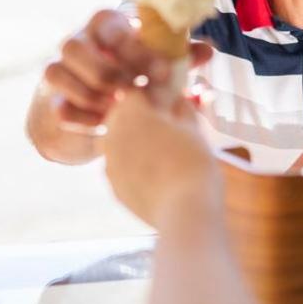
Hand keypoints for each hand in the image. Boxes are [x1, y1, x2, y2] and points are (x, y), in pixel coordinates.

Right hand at [41, 10, 211, 130]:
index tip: (162, 72)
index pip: (109, 24)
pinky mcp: (51, 98)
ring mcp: (58, 68)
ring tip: (119, 110)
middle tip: (133, 93)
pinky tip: (103, 126)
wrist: (94, 111)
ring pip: (60, 73)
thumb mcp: (156, 66)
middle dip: (108, 73)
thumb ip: (180, 57)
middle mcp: (77, 42)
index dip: (135, 48)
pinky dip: (82, 118)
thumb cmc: (133, 77)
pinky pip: (58, 105)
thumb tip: (208, 50)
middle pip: (75, 47)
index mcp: (106, 26)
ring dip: (94, 96)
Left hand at [103, 88, 221, 227]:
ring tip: (162, 152)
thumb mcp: (193, 128)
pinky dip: (133, 167)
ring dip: (134, 142)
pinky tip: (156, 175)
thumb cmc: (193, 164)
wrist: (185, 211)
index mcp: (130, 111)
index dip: (153, 96)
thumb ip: (180, 108)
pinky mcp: (113, 186)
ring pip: (118, 142)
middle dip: (139, 118)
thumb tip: (177, 98)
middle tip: (166, 127)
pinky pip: (120, 167)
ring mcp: (109, 162)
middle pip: (121, 116)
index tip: (168, 103)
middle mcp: (112, 133)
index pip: (135, 92)